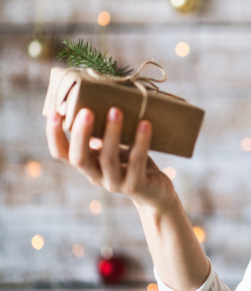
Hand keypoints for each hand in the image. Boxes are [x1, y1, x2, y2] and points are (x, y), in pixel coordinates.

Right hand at [46, 107, 177, 210]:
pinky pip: (137, 162)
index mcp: (87, 164)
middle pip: (79, 158)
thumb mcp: (115, 147)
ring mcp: (115, 183)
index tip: (55, 112)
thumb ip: (104, 133)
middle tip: (85, 111)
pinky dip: (140, 142)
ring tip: (116, 110)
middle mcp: (96, 176)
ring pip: (108, 159)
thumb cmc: (133, 163)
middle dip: (81, 134)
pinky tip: (145, 124)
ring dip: (112, 133)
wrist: (157, 193)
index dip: (54, 135)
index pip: (61, 154)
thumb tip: (98, 97)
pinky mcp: (136, 186)